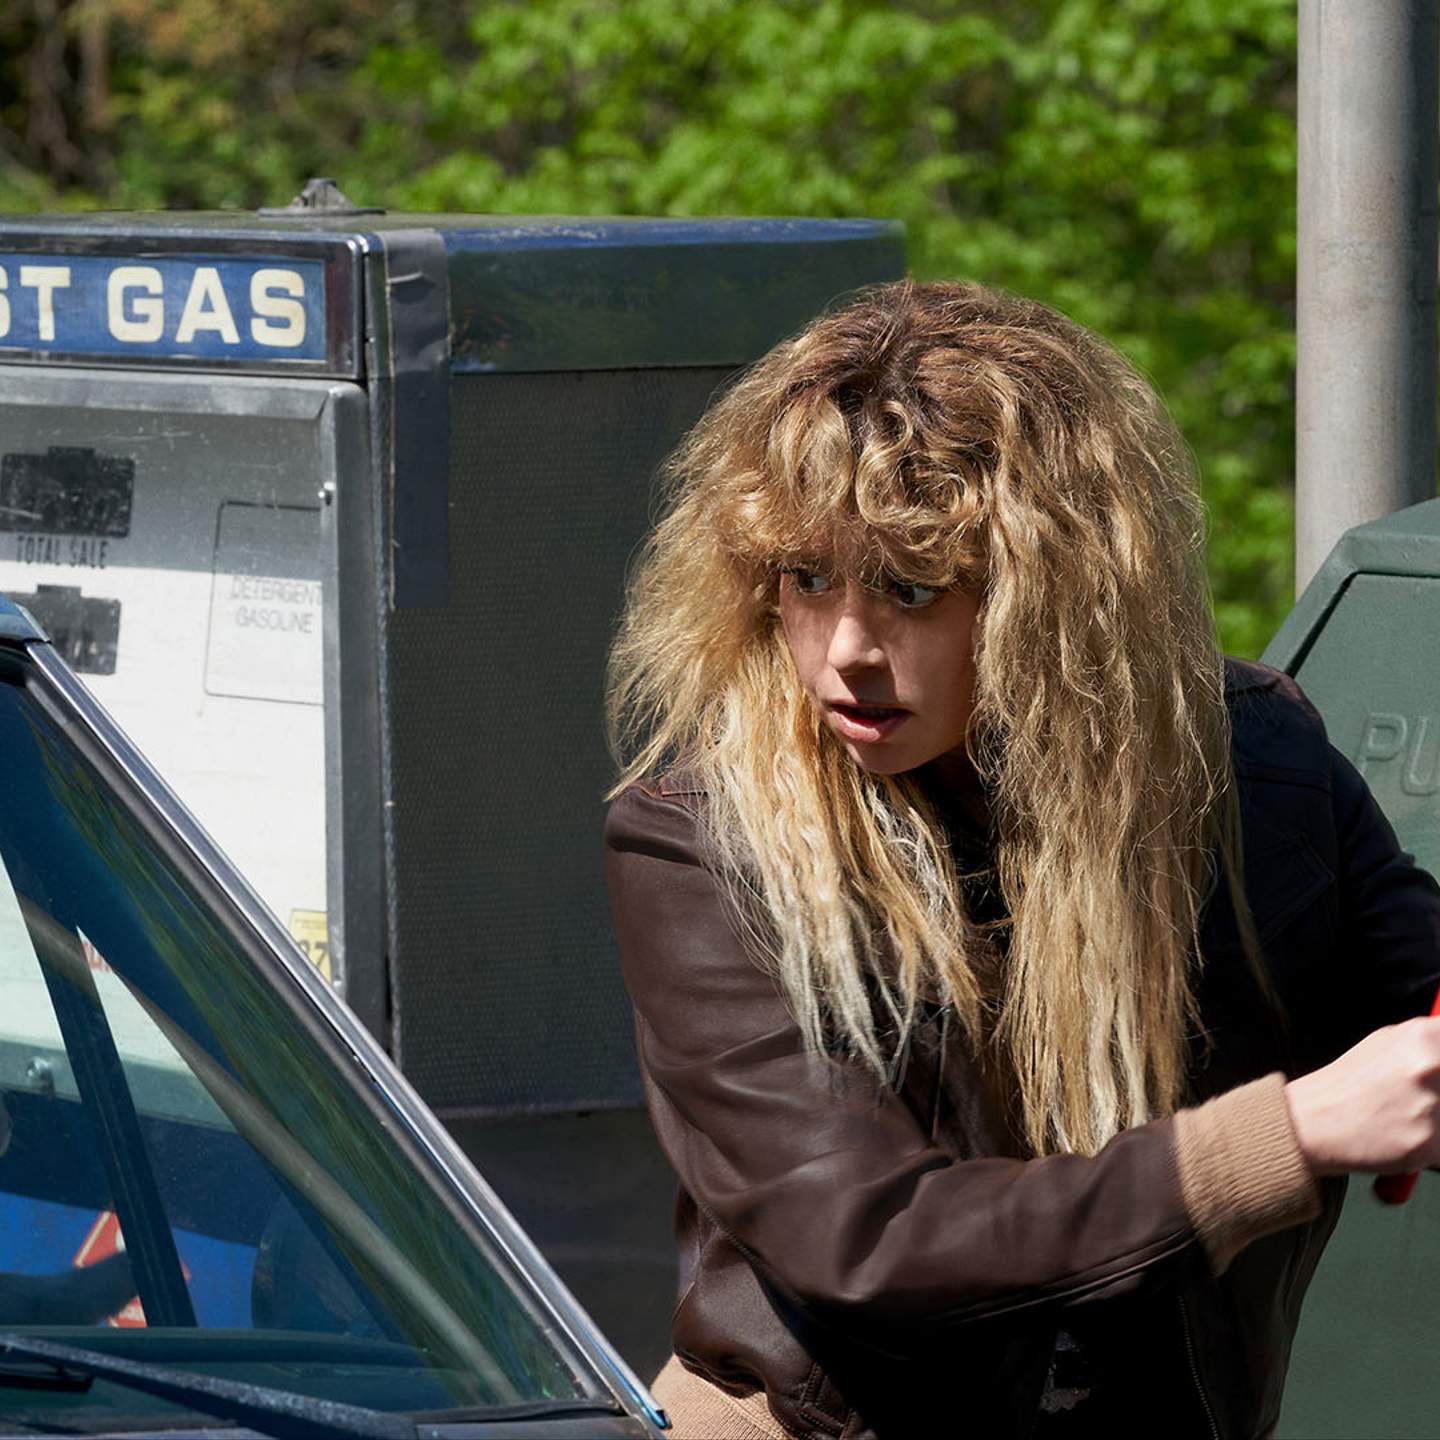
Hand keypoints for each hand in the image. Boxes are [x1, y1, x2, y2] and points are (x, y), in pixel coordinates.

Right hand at [1285, 1017, 1439, 1177]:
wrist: (1312, 1122)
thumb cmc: (1351, 1084)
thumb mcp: (1388, 1043)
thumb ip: (1430, 1043)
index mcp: (1424, 1035)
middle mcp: (1431, 1065)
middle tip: (1430, 1100)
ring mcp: (1431, 1105)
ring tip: (1415, 1119)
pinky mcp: (1430, 1145)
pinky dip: (1435, 1148)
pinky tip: (1408, 1138)